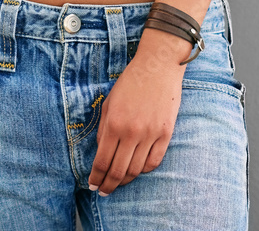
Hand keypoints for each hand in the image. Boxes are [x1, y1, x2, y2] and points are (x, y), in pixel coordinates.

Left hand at [87, 48, 184, 196]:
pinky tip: (137, 171)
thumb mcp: (109, 102)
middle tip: (103, 191)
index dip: (96, 177)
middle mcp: (132, 132)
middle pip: (118, 171)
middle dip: (108, 185)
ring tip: (118, 184)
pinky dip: (144, 170)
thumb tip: (101, 152)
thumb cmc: (131, 82)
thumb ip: (104, 128)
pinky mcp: (165, 134)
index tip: (92, 185)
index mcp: (114, 123)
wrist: (158, 67)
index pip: (102, 161)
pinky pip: (154, 162)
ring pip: (136, 170)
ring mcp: (150, 134)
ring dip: (125, 181)